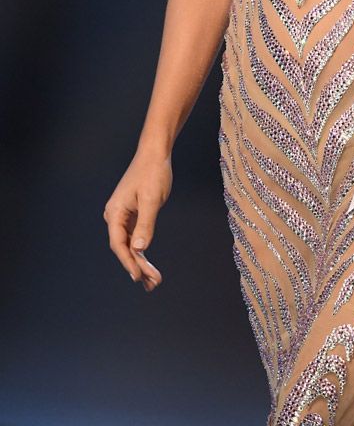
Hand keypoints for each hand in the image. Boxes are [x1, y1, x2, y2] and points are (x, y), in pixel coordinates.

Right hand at [103, 148, 171, 291]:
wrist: (155, 153)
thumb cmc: (153, 172)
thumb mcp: (152, 199)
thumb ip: (146, 224)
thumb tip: (140, 249)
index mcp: (115, 212)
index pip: (119, 244)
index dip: (129, 262)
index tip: (139, 277)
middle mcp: (115, 216)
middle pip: (124, 247)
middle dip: (138, 266)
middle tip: (154, 283)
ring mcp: (123, 216)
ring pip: (130, 244)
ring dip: (141, 262)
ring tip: (153, 281)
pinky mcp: (132, 214)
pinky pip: (135, 237)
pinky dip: (142, 250)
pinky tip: (148, 264)